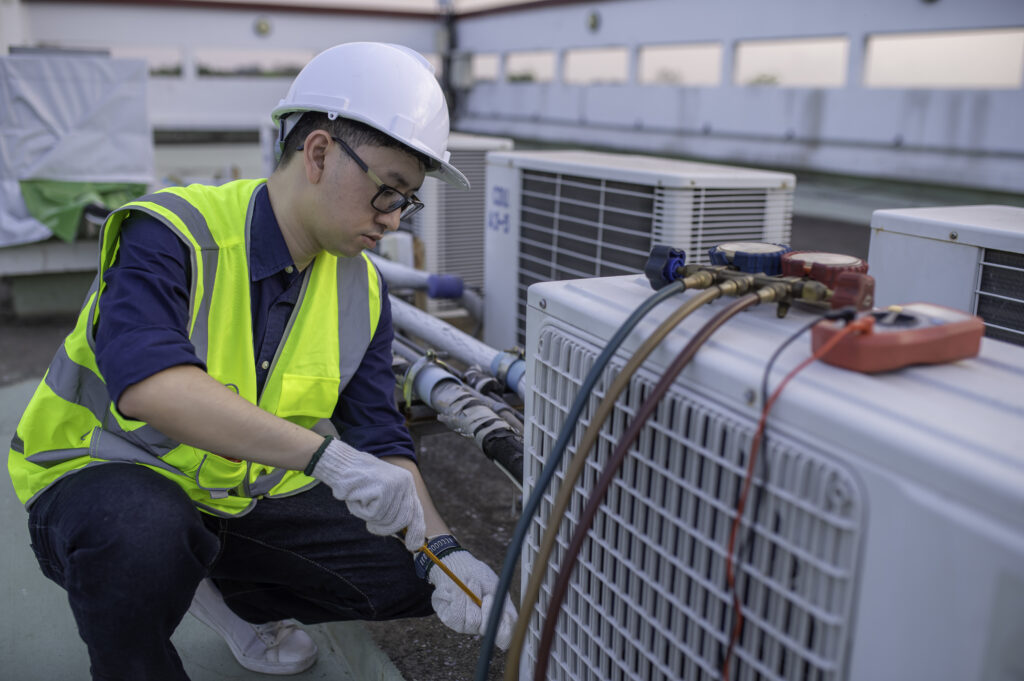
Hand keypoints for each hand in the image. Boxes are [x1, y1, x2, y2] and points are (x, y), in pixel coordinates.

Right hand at [311, 439, 425, 550]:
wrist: (341, 464)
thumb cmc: (357, 483)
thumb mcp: (380, 495)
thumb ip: (392, 509)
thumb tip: (403, 533)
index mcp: (406, 483)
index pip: (416, 511)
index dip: (416, 531)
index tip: (413, 546)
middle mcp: (406, 483)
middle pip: (402, 520)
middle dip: (385, 528)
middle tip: (370, 526)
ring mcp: (397, 485)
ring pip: (386, 518)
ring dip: (369, 516)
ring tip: (361, 500)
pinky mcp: (385, 489)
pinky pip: (374, 514)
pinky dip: (362, 510)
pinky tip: (358, 496)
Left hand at [427, 550, 516, 649]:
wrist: (460, 566)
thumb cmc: (480, 577)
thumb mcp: (497, 589)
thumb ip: (504, 605)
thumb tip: (510, 619)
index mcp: (496, 620)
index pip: (504, 639)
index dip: (506, 630)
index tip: (506, 613)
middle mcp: (480, 626)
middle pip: (486, 629)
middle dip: (487, 609)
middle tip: (486, 595)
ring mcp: (465, 625)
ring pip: (472, 621)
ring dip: (472, 598)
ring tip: (471, 585)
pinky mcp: (450, 620)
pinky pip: (457, 615)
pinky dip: (460, 599)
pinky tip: (460, 590)